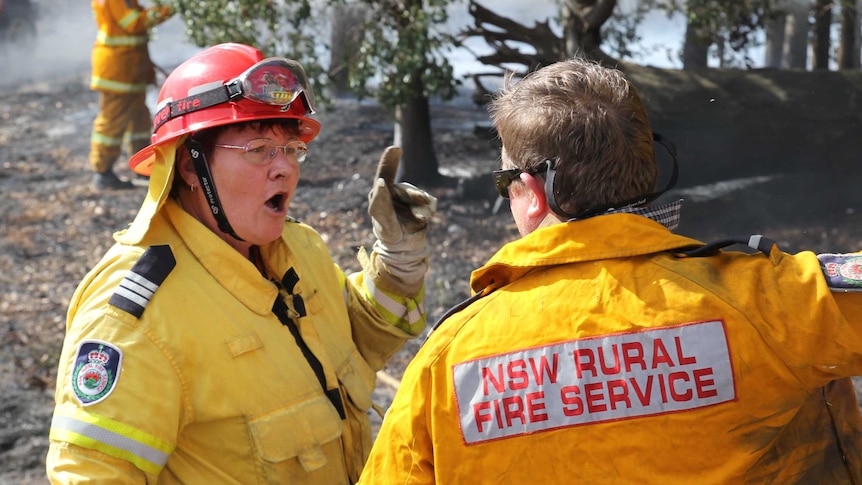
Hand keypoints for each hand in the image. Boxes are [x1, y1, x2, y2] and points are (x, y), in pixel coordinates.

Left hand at [367, 146, 435, 295]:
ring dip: (422, 207)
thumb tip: (381, 182)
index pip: (384, 174)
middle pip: (407, 189)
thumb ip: (382, 203)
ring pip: (419, 195)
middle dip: (414, 198)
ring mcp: (407, 197)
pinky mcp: (420, 203)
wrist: (407, 250)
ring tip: (421, 219)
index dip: (390, 160)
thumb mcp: (385, 223)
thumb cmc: (390, 236)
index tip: (395, 148)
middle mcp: (393, 193)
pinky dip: (429, 208)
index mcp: (380, 195)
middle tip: (420, 214)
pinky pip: (429, 201)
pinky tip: (426, 217)